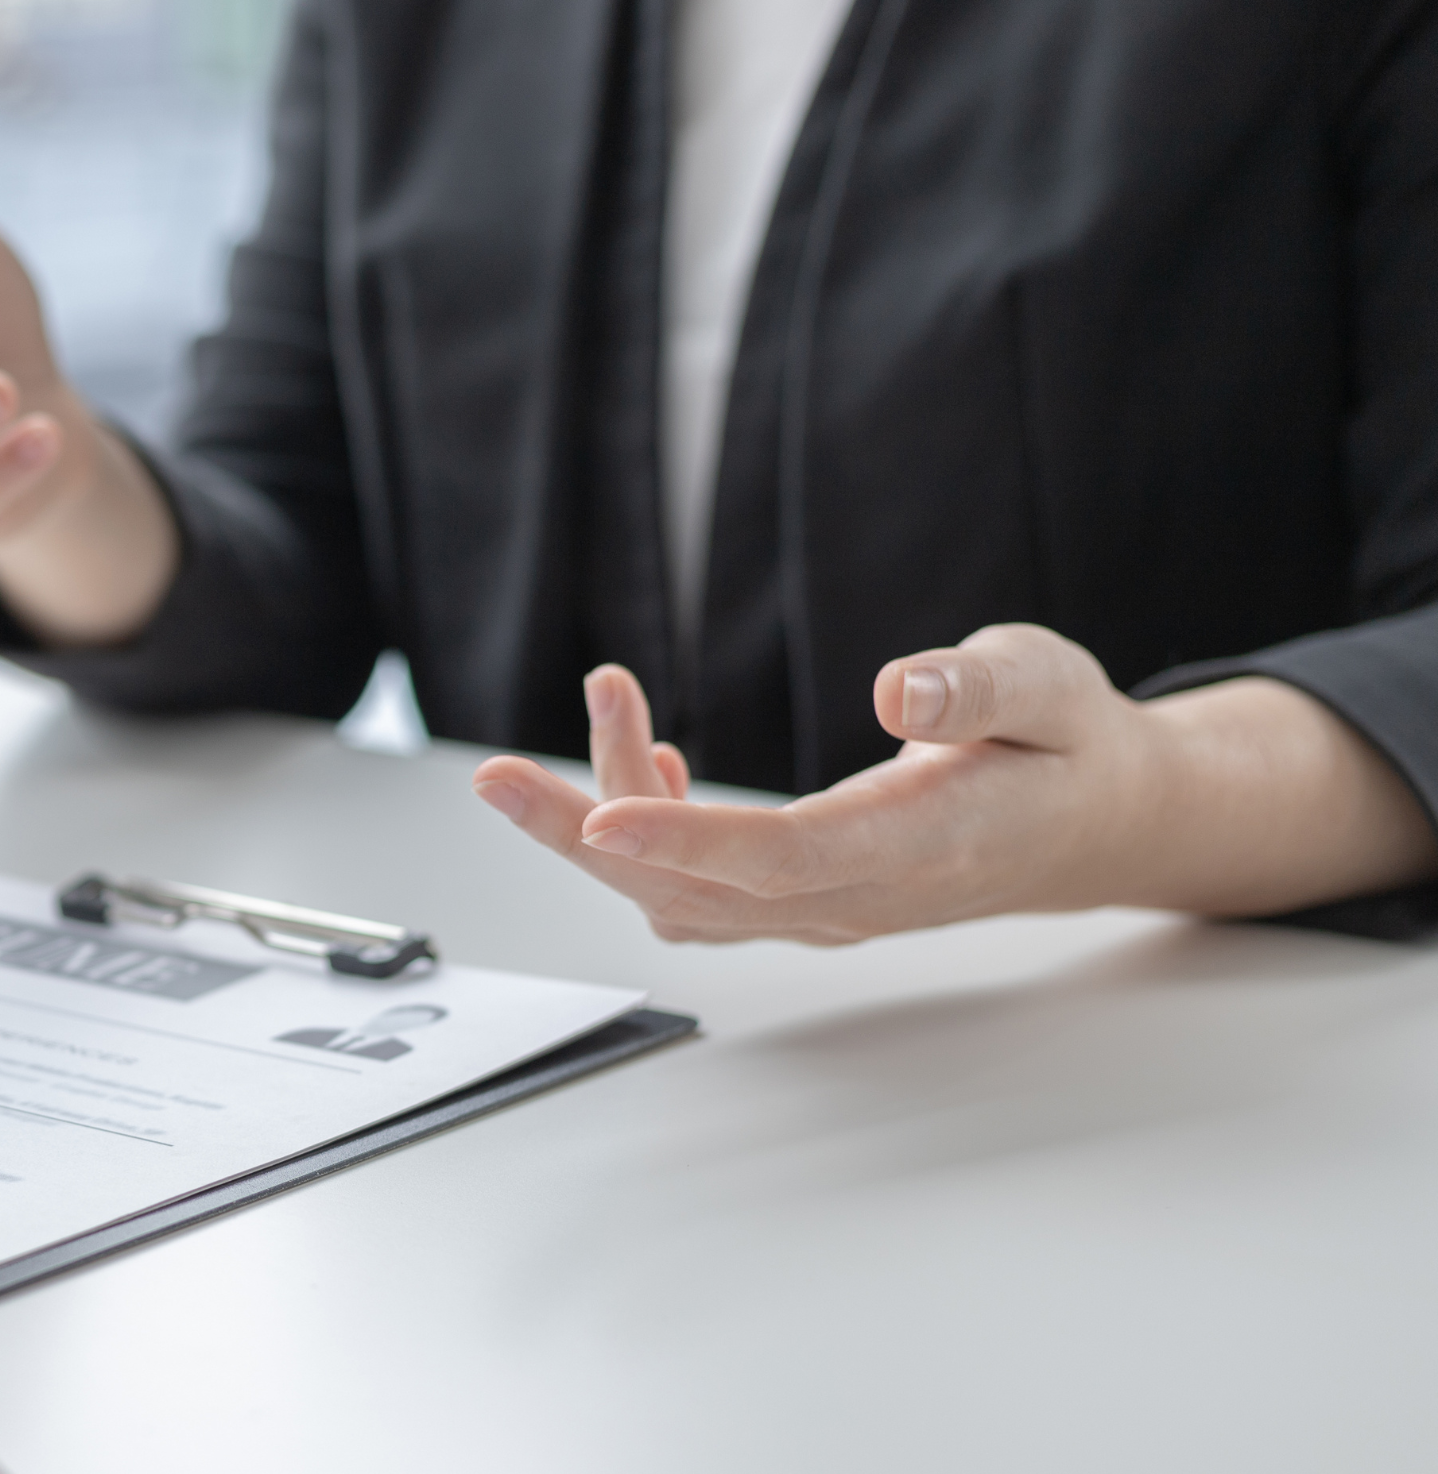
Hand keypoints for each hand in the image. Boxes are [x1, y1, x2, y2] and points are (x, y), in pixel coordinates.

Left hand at [470, 624, 1437, 943]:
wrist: (1101, 823)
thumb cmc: (1072, 745)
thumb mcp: (1051, 686)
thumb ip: (980, 690)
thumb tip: (899, 691)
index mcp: (921, 843)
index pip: (782, 859)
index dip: (683, 839)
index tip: (598, 811)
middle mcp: (857, 893)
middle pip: (694, 890)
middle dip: (581, 833)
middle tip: (493, 774)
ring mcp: (823, 907)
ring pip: (680, 895)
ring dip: (601, 820)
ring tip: (604, 697)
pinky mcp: (802, 898)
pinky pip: (701, 890)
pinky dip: (645, 835)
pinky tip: (644, 758)